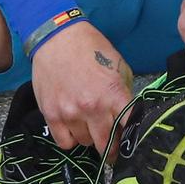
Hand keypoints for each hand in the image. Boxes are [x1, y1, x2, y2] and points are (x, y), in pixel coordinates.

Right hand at [28, 21, 134, 157]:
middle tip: (111, 142)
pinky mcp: (51, 114)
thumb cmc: (92, 50)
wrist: (58, 37)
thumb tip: (127, 119)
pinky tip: (73, 127)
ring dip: (89, 137)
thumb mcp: (119, 68)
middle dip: (112, 146)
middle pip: (107, 145)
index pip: (130, 130)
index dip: (133, 140)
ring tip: (88, 124)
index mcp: (114, 95)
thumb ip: (124, 95)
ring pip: (86, 143)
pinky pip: (65, 142)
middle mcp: (92, 108)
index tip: (131, 144)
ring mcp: (70, 113)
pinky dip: (71, 139)